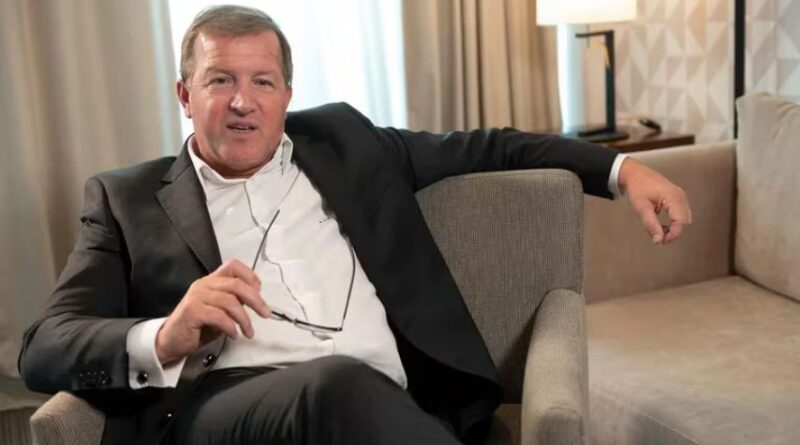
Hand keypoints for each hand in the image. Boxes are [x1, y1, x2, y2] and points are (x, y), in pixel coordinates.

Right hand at [155, 259, 270, 364]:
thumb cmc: (197, 326)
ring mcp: (197, 297)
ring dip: (244, 319)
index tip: (260, 291)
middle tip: (265, 314)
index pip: (233, 266)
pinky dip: (231, 326)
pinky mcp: (192, 311)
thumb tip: (257, 299)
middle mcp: (204, 285)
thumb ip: (235, 302)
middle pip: (237, 285)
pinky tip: (233, 334)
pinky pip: (219, 316)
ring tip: (248, 332)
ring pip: (230, 302)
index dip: (250, 275)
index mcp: (211, 281)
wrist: (171, 341)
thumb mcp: (220, 311)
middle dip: (255, 300)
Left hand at [619, 158, 691, 244]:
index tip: (661, 241)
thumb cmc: (638, 187)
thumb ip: (651, 225)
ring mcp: (681, 196)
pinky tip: (663, 224)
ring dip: (674, 228)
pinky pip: (682, 214)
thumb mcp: (642, 207)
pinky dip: (675, 222)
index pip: (681, 222)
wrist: (636, 174)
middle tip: (658, 237)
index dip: (673, 234)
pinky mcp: (678, 198)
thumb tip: (658, 240)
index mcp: (674, 197)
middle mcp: (680, 196)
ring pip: (685, 219)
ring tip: (659, 229)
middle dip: (674, 232)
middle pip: (685, 221)